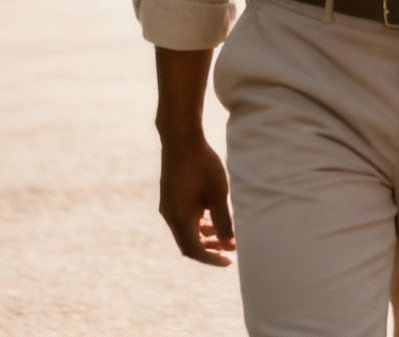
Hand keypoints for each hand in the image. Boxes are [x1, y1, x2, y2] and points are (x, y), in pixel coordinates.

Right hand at [158, 134, 235, 265]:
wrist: (180, 138)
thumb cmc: (202, 164)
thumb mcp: (218, 194)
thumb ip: (223, 221)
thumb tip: (230, 245)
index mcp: (179, 218)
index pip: (194, 250)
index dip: (212, 259)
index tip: (229, 261)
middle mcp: (170, 215)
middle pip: (188, 243)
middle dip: (209, 249)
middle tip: (229, 250)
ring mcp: (168, 206)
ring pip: (186, 231)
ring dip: (204, 236)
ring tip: (224, 234)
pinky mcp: (170, 197)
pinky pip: (183, 219)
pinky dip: (198, 224)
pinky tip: (213, 217)